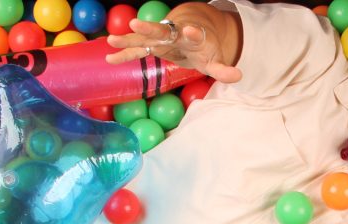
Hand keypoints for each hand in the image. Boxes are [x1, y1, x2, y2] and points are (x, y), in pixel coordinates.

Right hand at [105, 18, 241, 83]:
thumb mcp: (216, 60)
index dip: (193, 32)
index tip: (192, 31)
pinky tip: (109, 58)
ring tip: (112, 39)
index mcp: (193, 36)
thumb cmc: (205, 48)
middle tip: (136, 24)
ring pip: (143, 36)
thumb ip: (223, 70)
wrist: (196, 30)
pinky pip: (136, 48)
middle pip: (162, 29)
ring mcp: (161, 37)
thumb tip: (238, 76)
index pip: (194, 33)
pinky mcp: (152, 44)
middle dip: (150, 27)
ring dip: (128, 38)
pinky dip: (124, 52)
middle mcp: (175, 33)